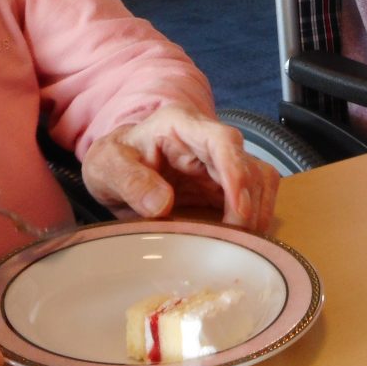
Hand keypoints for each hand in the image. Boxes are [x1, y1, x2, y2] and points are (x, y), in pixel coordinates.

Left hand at [81, 105, 278, 232]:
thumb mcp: (107, 166)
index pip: (222, 140)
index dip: (236, 173)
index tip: (239, 210)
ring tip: (242, 242)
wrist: (115, 166)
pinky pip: (254, 194)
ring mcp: (218, 160)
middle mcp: (207, 138)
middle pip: (247, 164)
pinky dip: (254, 216)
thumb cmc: (113, 159)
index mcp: (180, 124)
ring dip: (258, 211)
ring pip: (259, 179)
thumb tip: (162, 205)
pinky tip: (241, 237)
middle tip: (236, 240)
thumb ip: (130, 181)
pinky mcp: (223, 182)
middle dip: (248, 204)